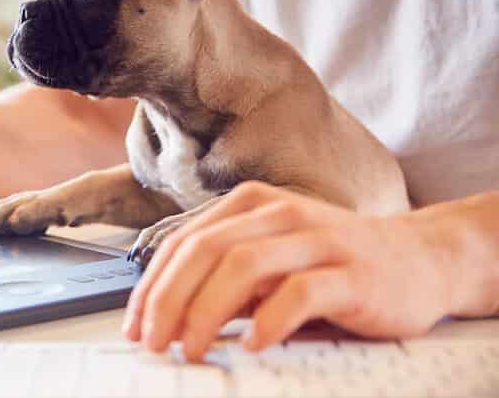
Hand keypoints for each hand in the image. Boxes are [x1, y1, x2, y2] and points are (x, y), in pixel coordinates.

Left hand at [122, 181, 451, 360]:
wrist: (421, 259)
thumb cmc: (334, 264)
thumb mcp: (271, 263)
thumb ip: (225, 281)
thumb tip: (168, 317)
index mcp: (250, 205)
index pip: (182, 243)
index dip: (151, 286)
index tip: (134, 326)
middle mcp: (279, 214)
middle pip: (204, 251)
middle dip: (168, 300)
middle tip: (152, 342)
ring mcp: (317, 240)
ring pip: (243, 266)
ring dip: (206, 312)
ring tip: (191, 348)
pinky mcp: (352, 273)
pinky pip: (300, 293)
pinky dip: (269, 320)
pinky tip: (253, 344)